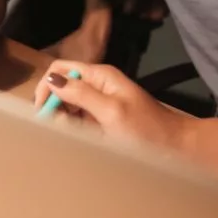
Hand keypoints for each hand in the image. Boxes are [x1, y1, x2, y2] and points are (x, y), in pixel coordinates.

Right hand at [34, 60, 188, 150]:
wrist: (176, 147)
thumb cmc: (147, 130)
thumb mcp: (111, 111)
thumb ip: (81, 94)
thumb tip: (51, 80)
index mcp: (100, 75)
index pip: (60, 69)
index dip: (46, 87)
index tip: (41, 112)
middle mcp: (98, 85)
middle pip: (62, 87)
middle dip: (54, 106)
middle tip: (56, 129)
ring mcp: (101, 102)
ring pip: (69, 104)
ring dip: (64, 119)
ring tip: (71, 136)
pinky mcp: (105, 118)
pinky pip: (80, 118)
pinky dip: (75, 127)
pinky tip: (80, 139)